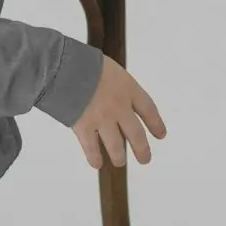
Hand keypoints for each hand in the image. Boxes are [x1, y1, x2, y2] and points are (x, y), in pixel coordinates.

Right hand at [72, 54, 166, 169]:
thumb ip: (116, 85)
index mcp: (128, 88)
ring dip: (118, 156)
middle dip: (142, 149)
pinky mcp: (84, 127)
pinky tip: (97, 164)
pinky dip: (94, 157)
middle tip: (145, 159)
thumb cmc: (85, 62)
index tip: (160, 135)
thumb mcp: (109, 68)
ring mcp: (102, 119)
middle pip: (136, 134)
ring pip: (116, 146)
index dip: (156, 124)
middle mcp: (120, 107)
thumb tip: (114, 97)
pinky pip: (91, 148)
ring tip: (120, 162)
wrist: (65, 66)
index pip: (149, 109)